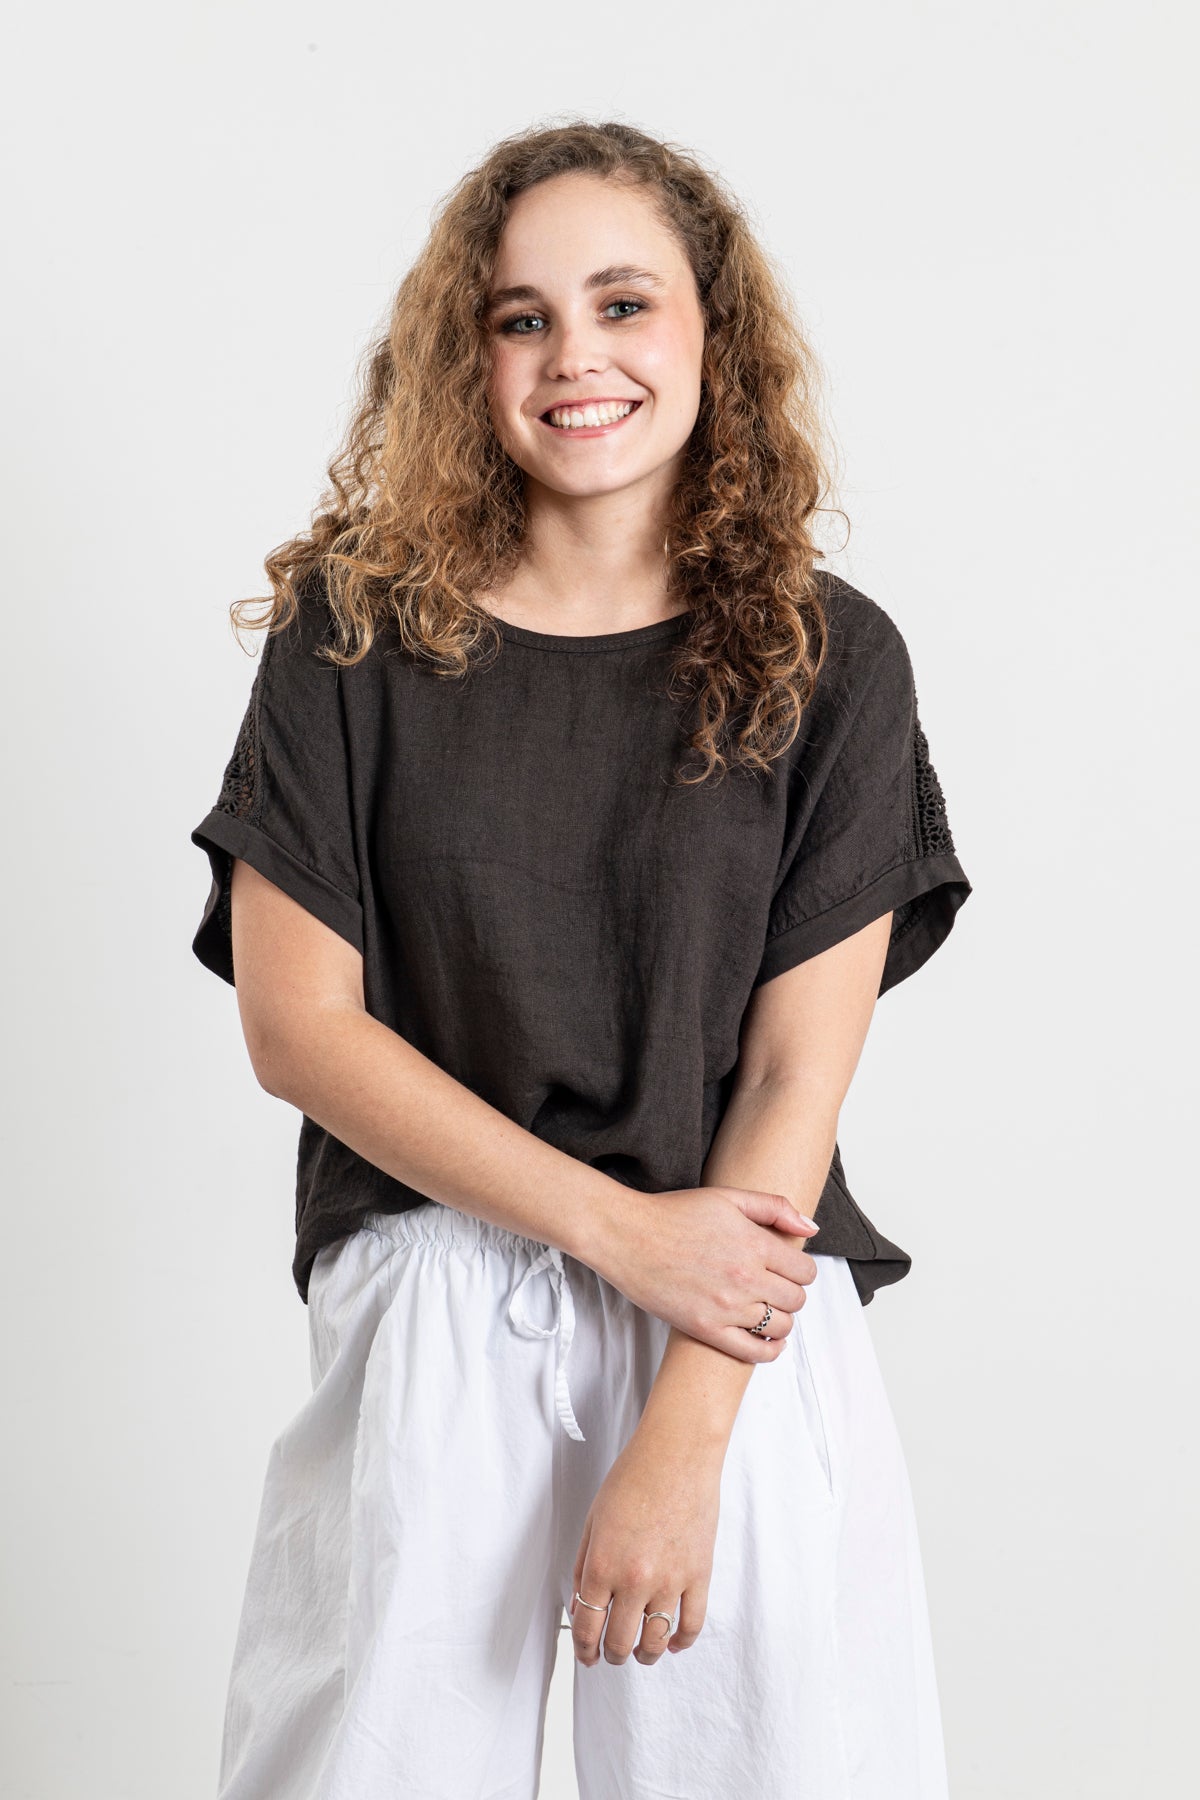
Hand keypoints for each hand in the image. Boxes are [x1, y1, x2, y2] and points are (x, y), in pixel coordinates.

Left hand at [569, 1419, 722, 1666]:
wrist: (677, 1455)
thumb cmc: (633, 1479)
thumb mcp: (593, 1521)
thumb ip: (583, 1567)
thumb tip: (581, 1605)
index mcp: (602, 1565)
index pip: (587, 1627)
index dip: (584, 1650)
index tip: (587, 1657)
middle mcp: (634, 1580)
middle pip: (620, 1643)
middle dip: (611, 1655)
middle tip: (611, 1654)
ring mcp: (670, 1581)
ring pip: (655, 1642)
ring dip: (645, 1655)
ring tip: (641, 1652)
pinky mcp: (699, 1576)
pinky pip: (691, 1626)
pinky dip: (681, 1642)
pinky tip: (673, 1642)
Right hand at [591, 1185, 819, 1364]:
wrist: (628, 1236)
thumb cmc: (674, 1213)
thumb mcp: (727, 1197)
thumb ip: (774, 1207)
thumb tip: (810, 1227)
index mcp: (754, 1244)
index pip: (805, 1271)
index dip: (800, 1270)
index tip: (787, 1268)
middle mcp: (746, 1279)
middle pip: (796, 1300)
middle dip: (791, 1293)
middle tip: (775, 1286)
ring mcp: (726, 1307)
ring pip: (781, 1326)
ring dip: (780, 1319)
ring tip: (766, 1308)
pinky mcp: (706, 1329)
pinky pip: (754, 1352)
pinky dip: (769, 1350)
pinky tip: (768, 1340)